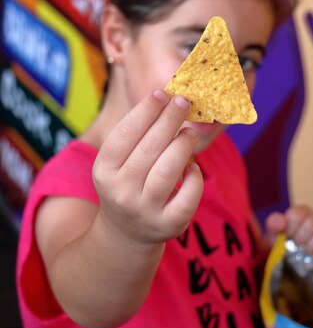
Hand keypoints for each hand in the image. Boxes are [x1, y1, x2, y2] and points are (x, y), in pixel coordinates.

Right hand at [92, 90, 203, 248]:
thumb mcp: (118, 162)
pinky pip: (188, 197)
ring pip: (168, 170)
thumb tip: (166, 98)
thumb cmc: (127, 183)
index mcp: (104, 171)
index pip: (124, 134)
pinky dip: (195, 178)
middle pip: (149, 148)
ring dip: (183, 145)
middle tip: (183, 102)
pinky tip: (194, 167)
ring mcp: (144, 211)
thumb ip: (136, 134)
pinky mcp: (168, 225)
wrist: (126, 234)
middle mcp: (120, 191)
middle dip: (169, 120)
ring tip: (190, 132)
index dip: (145, 111)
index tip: (162, 93)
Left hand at [264, 205, 312, 260]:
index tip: (287, 237)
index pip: (297, 214)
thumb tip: (281, 221)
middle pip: (311, 225)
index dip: (290, 228)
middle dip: (300, 240)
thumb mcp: (274, 234)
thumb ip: (274, 224)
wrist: (294, 261)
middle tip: (295, 246)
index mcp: (301, 212)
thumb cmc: (285, 243)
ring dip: (311, 248)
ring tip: (304, 253)